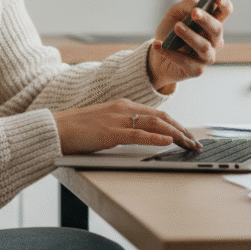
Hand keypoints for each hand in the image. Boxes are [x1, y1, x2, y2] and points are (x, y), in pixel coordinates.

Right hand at [53, 99, 200, 154]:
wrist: (56, 128)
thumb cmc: (78, 129)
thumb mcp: (105, 124)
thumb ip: (123, 126)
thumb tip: (142, 136)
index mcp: (123, 105)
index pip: (157, 114)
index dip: (175, 125)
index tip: (187, 135)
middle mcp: (124, 108)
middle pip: (161, 118)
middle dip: (181, 131)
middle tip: (194, 143)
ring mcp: (118, 119)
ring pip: (155, 124)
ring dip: (176, 135)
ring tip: (189, 144)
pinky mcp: (111, 132)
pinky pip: (138, 134)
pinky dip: (156, 137)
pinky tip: (168, 142)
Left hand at [147, 0, 232, 92]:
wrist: (157, 56)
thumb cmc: (170, 33)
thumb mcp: (174, 14)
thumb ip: (185, 6)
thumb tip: (195, 5)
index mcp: (211, 23)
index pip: (225, 12)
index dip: (224, 4)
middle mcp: (214, 40)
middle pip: (217, 29)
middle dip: (206, 20)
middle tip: (194, 12)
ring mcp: (207, 56)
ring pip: (204, 47)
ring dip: (189, 36)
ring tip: (176, 27)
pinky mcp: (197, 70)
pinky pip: (186, 61)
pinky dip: (170, 53)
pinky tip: (159, 45)